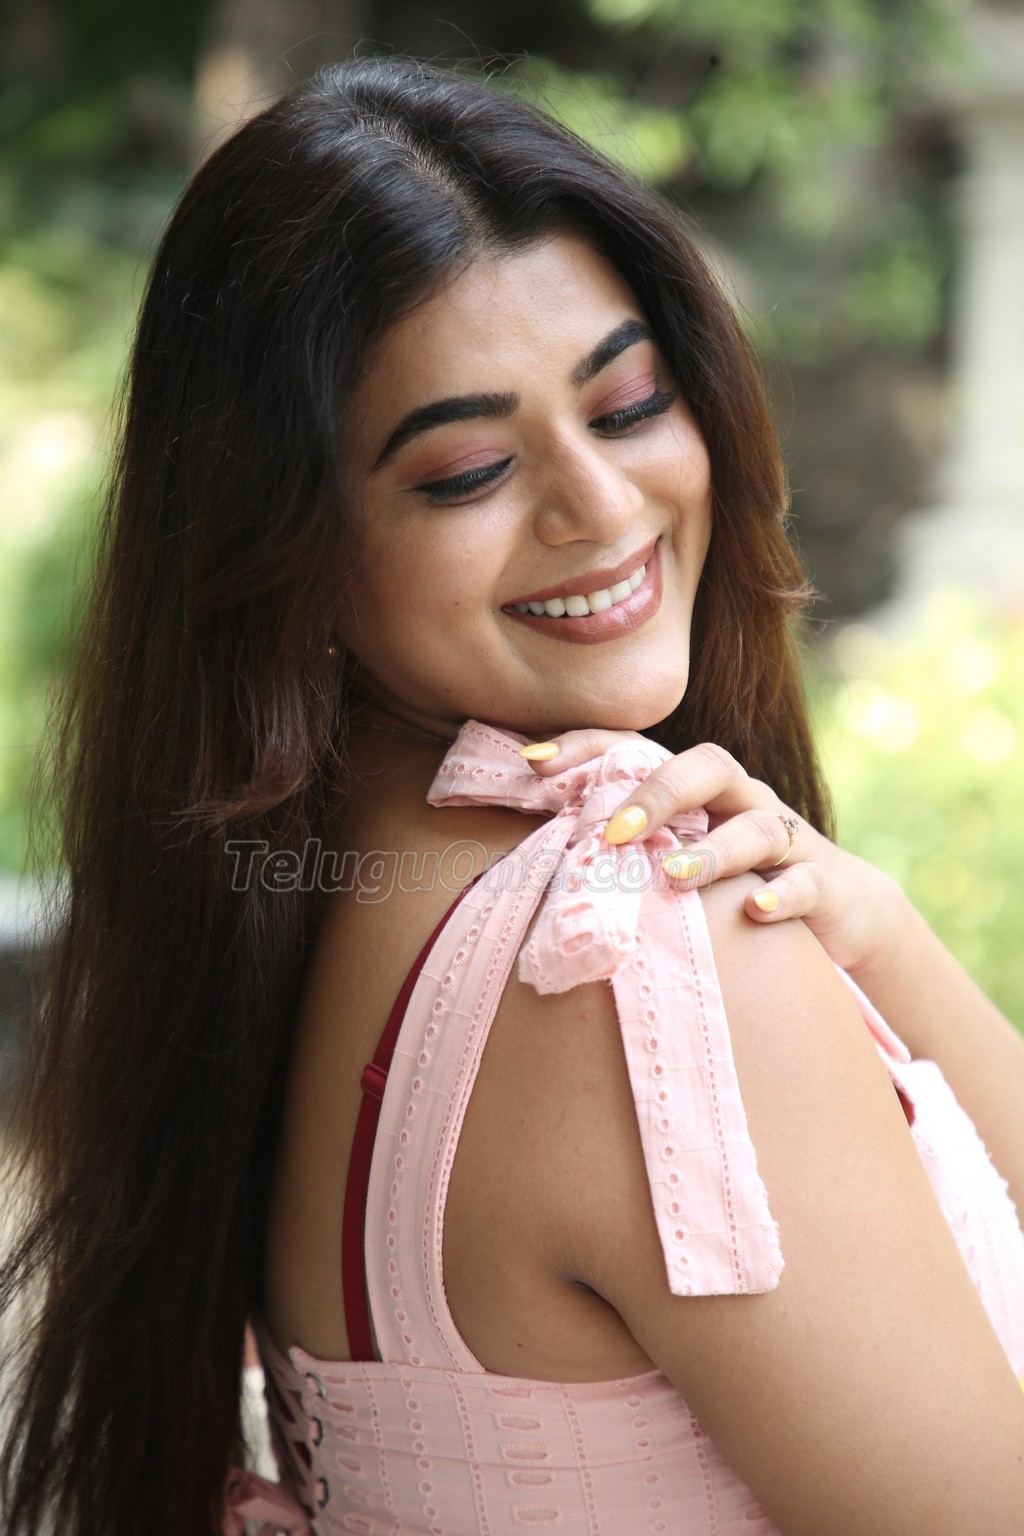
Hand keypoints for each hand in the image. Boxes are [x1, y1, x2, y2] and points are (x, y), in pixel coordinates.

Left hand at [518, 730, 903, 977]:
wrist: (838, 911)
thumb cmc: (733, 881)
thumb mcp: (674, 857)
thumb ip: (617, 851)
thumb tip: (523, 858)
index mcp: (696, 791)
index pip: (641, 748)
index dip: (588, 747)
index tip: (532, 764)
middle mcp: (741, 802)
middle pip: (708, 766)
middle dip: (658, 793)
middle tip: (613, 832)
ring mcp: (786, 840)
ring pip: (757, 826)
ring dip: (713, 851)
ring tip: (671, 876)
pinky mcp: (823, 884)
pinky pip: (807, 882)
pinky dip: (782, 895)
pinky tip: (754, 911)